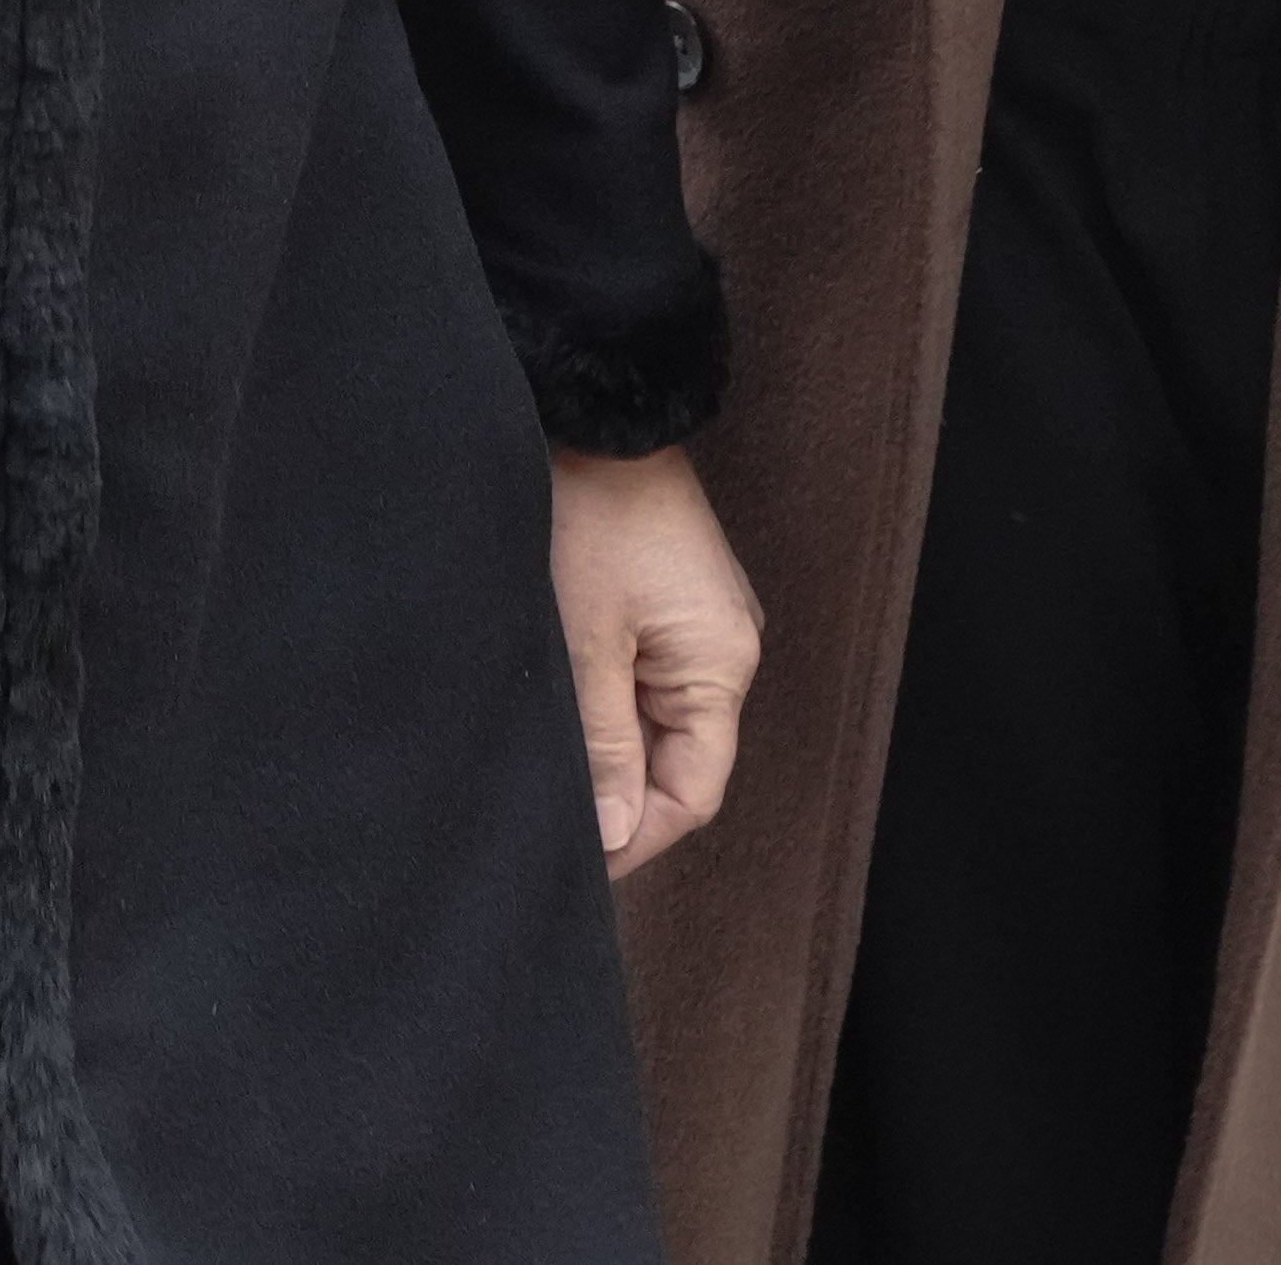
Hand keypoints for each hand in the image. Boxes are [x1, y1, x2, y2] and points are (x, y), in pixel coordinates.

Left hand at [550, 443, 760, 870]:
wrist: (598, 419)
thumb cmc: (592, 519)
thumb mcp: (588, 644)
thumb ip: (605, 745)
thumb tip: (617, 835)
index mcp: (720, 668)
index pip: (693, 792)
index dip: (636, 836)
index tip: (577, 860)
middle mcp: (728, 651)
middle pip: (682, 762)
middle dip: (621, 796)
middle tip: (552, 816)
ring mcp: (705, 624)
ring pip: (663, 723)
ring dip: (614, 749)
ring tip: (554, 761)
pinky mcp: (677, 602)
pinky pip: (654, 680)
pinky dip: (615, 704)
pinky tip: (570, 704)